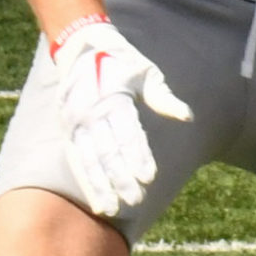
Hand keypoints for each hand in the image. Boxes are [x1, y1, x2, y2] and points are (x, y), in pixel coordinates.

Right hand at [51, 19, 191, 218]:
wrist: (81, 47)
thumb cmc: (123, 62)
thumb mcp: (147, 73)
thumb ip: (164, 98)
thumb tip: (188, 117)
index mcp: (112, 99)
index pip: (127, 134)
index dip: (137, 156)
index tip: (148, 178)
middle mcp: (90, 113)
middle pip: (107, 151)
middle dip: (121, 177)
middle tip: (135, 200)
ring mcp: (75, 123)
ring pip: (89, 160)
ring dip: (101, 186)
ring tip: (112, 208)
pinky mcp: (67, 131)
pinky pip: (77, 160)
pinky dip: (87, 181)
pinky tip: (97, 201)